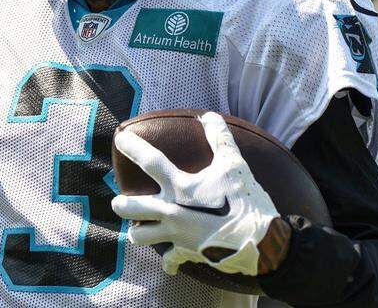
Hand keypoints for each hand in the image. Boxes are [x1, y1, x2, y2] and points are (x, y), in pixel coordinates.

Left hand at [111, 112, 281, 276]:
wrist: (259, 242)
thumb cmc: (245, 200)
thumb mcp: (234, 164)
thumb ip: (220, 138)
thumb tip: (210, 116)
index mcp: (180, 186)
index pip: (150, 161)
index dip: (132, 147)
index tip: (119, 138)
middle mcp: (171, 210)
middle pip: (132, 208)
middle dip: (121, 205)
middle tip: (118, 202)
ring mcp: (176, 234)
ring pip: (141, 237)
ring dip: (137, 232)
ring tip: (138, 228)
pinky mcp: (187, 253)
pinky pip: (170, 260)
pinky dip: (169, 260)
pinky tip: (169, 262)